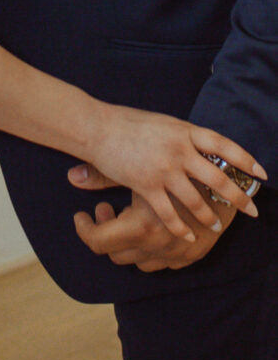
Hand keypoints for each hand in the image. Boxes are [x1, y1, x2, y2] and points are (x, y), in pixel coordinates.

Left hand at [69, 166, 236, 270]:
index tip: (81, 215)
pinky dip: (150, 248)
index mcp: (141, 226)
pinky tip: (149, 224)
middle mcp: (157, 246)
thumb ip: (101, 175)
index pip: (97, 242)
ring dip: (127, 242)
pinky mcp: (191, 257)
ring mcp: (175, 255)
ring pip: (137, 262)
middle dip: (106, 232)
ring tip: (127, 215)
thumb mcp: (137, 170)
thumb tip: (71, 176)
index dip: (85, 229)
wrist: (225, 175)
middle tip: (105, 209)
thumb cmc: (174, 166)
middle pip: (114, 254)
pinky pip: (161, 263)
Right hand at [85, 103, 262, 241]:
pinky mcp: (146, 185)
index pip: (224, 145)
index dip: (245, 159)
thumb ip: (183, 136)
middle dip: (237, 196)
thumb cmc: (127, 122)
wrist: (98, 128)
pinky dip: (180, 227)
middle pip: (217, 177)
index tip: (261, 173)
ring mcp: (164, 169)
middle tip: (251, 211)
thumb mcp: (163, 123)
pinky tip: (187, 236)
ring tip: (217, 226)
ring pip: (196, 200)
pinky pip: (169, 212)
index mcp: (185, 131)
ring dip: (209, 216)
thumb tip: (199, 144)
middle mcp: (179, 150)